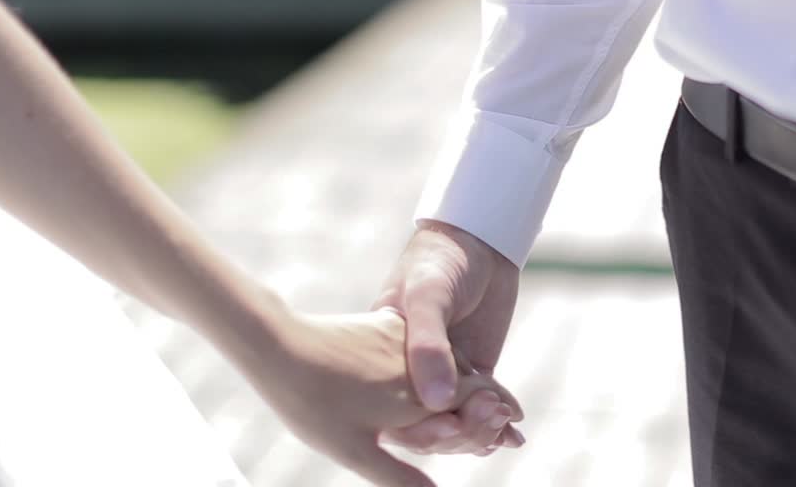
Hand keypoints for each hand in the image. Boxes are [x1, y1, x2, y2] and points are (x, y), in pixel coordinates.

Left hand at [243, 308, 514, 486]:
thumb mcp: (355, 450)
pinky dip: (443, 358)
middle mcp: (419, 367)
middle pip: (470, 382)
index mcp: (419, 398)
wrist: (278, 344)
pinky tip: (436, 364)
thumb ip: (399, 476)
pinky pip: (428, 344)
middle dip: (492, 400)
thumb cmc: (313, 404)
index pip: (478, 405)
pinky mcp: (385, 325)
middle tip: (511, 415)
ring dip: (471, 378)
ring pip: (450, 361)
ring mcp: (404, 341)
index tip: (517, 431)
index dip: (498, 419)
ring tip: (483, 391)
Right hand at [373, 221, 524, 454]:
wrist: (478, 238)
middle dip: (457, 432)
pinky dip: (496, 424)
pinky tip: (513, 435)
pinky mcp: (474, 370)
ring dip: (480, 430)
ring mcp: (444, 373)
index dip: (420, 428)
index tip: (449, 424)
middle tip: (488, 423)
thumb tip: (438, 401)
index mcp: (381, 360)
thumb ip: (429, 345)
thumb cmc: (439, 260)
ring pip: (457, 420)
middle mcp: (409, 374)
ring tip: (502, 421)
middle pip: (428, 424)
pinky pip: (481, 406)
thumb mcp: (427, 296)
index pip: (393, 412)